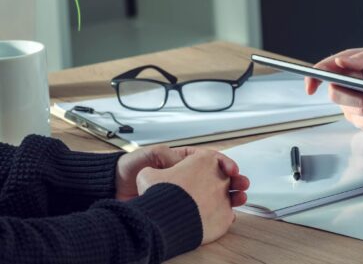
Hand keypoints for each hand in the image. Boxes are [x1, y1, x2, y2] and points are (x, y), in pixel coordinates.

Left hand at [116, 145, 249, 204]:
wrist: (115, 188)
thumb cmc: (130, 168)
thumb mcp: (150, 155)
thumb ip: (169, 156)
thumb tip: (184, 161)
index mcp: (184, 160)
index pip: (211, 159)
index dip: (225, 163)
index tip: (231, 169)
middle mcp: (188, 175)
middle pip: (218, 177)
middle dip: (234, 180)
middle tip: (242, 184)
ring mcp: (187, 192)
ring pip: (215, 194)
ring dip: (231, 196)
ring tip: (240, 198)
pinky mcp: (183, 209)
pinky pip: (205, 210)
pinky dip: (219, 212)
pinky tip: (227, 213)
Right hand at [136, 148, 248, 244]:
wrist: (165, 218)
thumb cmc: (159, 195)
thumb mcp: (148, 175)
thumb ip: (155, 171)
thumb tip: (151, 174)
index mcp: (203, 160)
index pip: (212, 158)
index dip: (211, 164)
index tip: (213, 168)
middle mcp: (218, 177)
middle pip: (225, 177)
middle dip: (226, 181)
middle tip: (222, 187)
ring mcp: (224, 197)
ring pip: (231, 196)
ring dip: (231, 198)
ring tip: (229, 201)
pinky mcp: (225, 217)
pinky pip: (226, 216)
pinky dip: (221, 217)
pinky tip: (214, 218)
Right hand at [304, 47, 362, 128]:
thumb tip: (342, 61)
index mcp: (346, 65)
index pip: (322, 70)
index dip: (312, 79)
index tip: (311, 88)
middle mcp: (345, 84)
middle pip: (337, 96)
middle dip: (361, 100)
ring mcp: (350, 102)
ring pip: (355, 112)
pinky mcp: (359, 118)